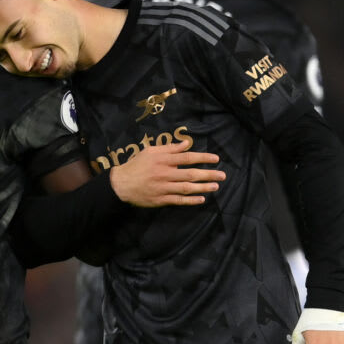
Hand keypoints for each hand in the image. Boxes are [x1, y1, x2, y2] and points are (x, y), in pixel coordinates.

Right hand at [109, 140, 224, 206]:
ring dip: (203, 187)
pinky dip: (191, 200)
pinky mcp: (161, 199)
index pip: (187, 157)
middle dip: (208, 174)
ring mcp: (163, 187)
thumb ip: (169, 148)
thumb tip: (186, 144)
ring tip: (216, 186)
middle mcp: (164, 173)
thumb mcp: (150, 151)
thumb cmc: (136, 165)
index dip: (202, 158)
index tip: (215, 159)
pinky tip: (201, 199)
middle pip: (190, 173)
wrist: (121, 184)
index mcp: (163, 160)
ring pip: (187, 188)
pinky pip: (179, 200)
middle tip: (222, 175)